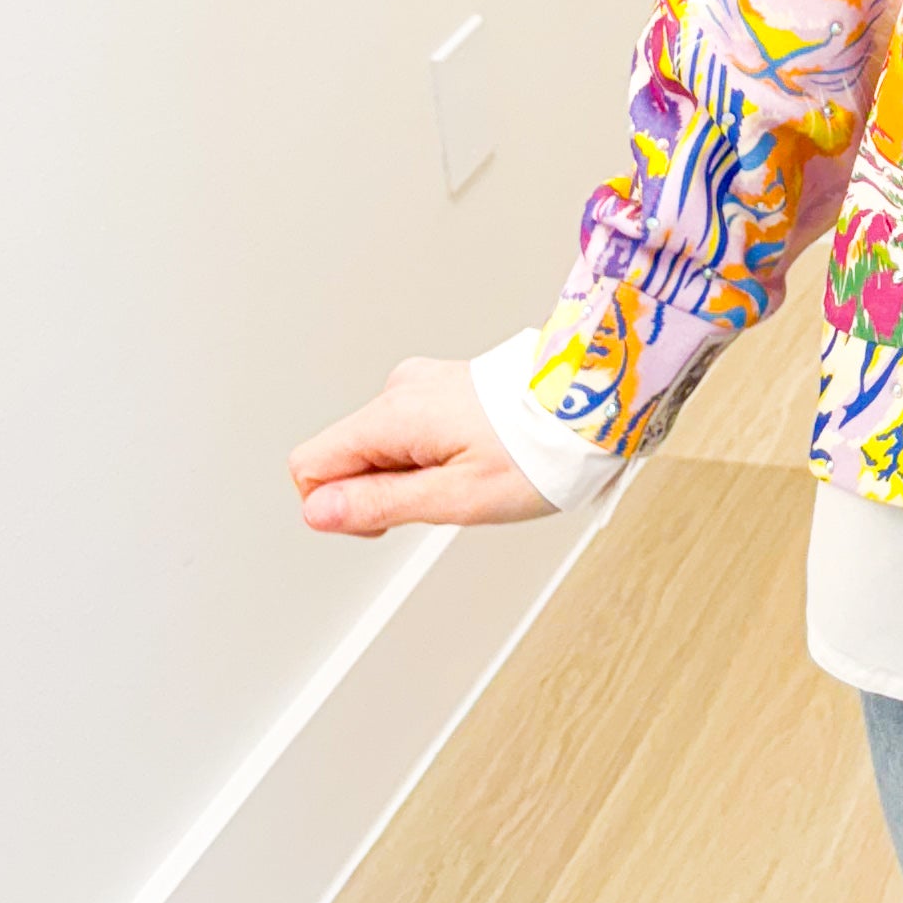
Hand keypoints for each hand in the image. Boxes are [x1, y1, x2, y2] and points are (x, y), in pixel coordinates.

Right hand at [290, 354, 554, 535]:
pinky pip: (409, 432)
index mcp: (394, 413)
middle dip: (379, 491)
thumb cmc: (537, 451)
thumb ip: (379, 504)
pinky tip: (473, 459)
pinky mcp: (445, 388)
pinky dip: (429, 456)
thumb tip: (318, 511)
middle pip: (345, 457)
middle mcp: (401, 388)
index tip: (388, 518)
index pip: (309, 464)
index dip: (337, 507)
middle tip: (442, 498)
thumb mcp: (456, 497)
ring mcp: (424, 384)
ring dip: (409, 475)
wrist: (593, 405)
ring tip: (468, 476)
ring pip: (379, 447)